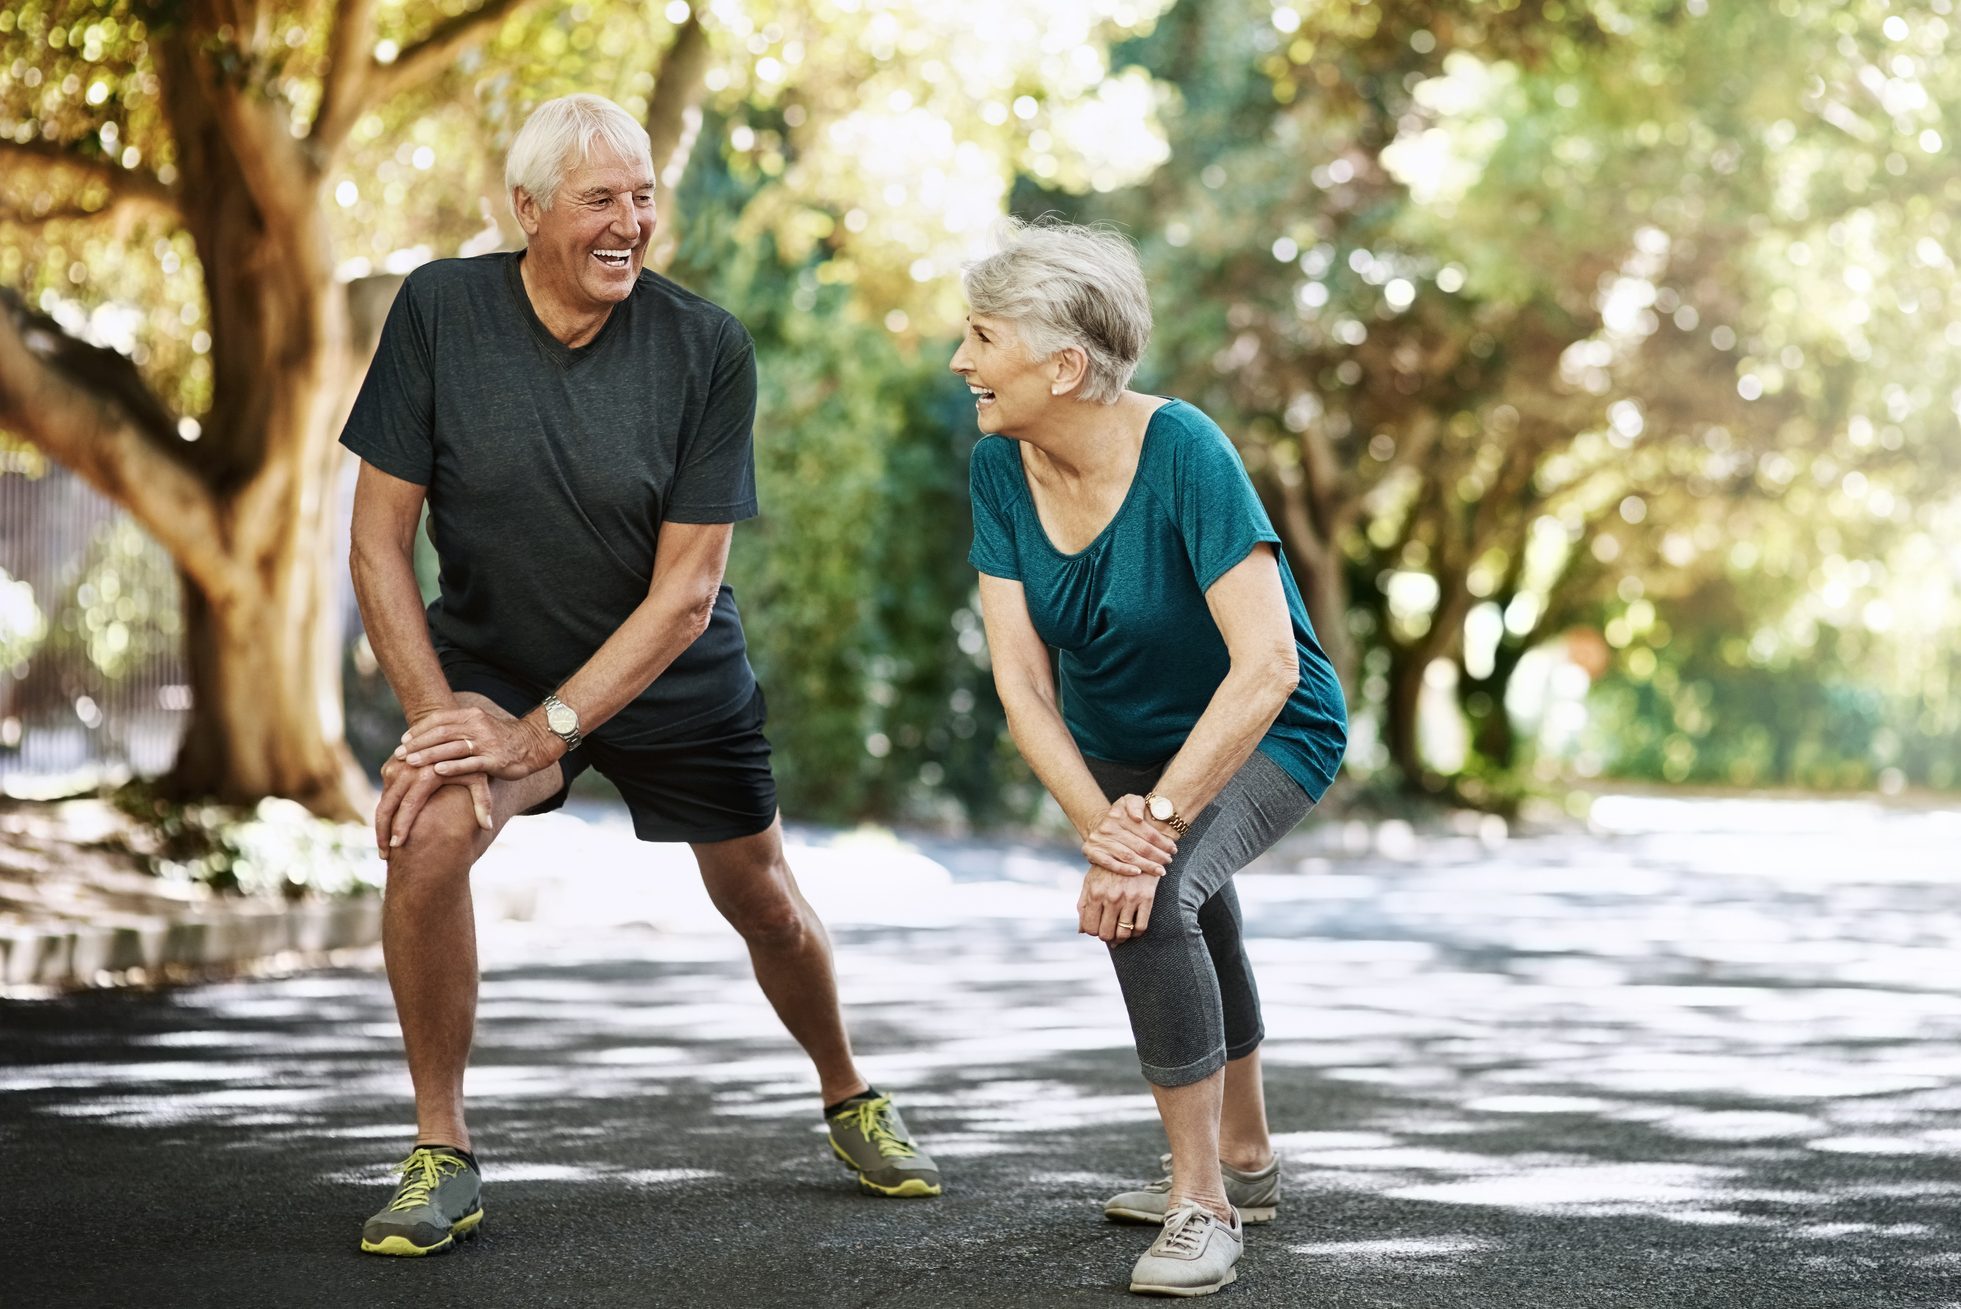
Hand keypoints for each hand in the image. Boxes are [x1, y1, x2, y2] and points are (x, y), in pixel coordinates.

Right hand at [374, 753, 490, 855]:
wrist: (453, 734)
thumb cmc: (471, 759)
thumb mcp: (480, 778)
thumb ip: (483, 801)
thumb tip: (488, 826)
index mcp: (426, 772)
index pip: (409, 805)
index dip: (401, 827)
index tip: (398, 847)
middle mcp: (407, 768)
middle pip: (387, 805)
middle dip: (383, 833)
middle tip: (386, 856)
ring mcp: (396, 766)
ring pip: (383, 800)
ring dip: (381, 825)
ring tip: (386, 848)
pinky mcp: (391, 765)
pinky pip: (384, 793)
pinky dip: (384, 812)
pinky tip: (388, 831)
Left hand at [397, 701, 555, 781]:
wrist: (535, 744)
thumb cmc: (502, 739)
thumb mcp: (480, 727)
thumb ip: (459, 729)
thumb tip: (432, 735)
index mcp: (472, 715)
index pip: (440, 719)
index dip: (419, 729)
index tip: (403, 740)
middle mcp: (478, 726)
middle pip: (441, 733)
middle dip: (418, 744)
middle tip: (399, 754)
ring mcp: (487, 743)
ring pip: (452, 747)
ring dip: (429, 754)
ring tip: (411, 763)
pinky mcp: (495, 760)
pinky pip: (470, 763)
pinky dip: (453, 767)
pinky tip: (437, 771)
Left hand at [1077, 865, 1159, 944]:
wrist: (1135, 849)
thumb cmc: (1108, 868)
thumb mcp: (1091, 881)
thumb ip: (1083, 905)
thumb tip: (1081, 930)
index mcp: (1095, 893)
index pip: (1090, 928)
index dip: (1093, 932)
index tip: (1098, 928)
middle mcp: (1112, 897)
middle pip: (1106, 933)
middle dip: (1107, 936)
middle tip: (1110, 932)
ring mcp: (1130, 898)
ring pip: (1124, 933)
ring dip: (1121, 938)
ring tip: (1121, 932)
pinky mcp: (1146, 898)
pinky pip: (1141, 927)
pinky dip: (1136, 933)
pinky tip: (1133, 929)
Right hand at [1081, 794, 1177, 877]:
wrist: (1097, 825)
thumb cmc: (1121, 815)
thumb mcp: (1129, 801)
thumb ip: (1136, 804)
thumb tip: (1138, 817)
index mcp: (1119, 814)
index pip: (1146, 832)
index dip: (1162, 842)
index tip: (1173, 849)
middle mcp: (1108, 827)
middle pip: (1139, 845)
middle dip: (1157, 855)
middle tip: (1168, 861)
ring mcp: (1100, 841)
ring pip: (1128, 856)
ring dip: (1146, 865)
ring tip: (1160, 870)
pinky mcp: (1092, 852)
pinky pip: (1111, 864)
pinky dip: (1125, 869)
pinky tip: (1138, 872)